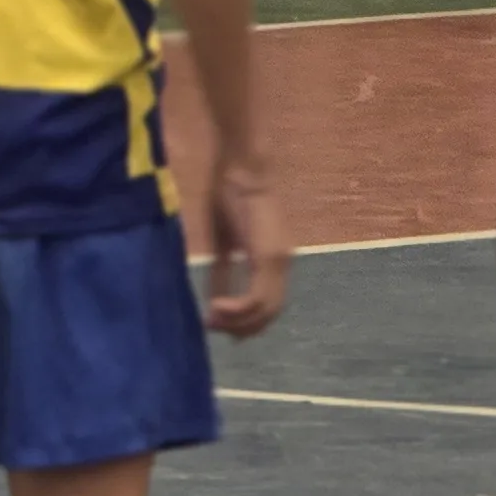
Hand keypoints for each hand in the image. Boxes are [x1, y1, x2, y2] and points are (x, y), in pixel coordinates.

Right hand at [198, 156, 291, 336]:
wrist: (242, 166)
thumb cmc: (229, 194)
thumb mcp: (223, 242)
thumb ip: (222, 273)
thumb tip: (215, 301)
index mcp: (273, 261)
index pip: (267, 305)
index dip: (246, 322)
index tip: (220, 328)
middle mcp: (282, 265)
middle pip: (269, 313)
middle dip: (242, 328)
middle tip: (215, 330)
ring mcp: (279, 261)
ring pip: (265, 309)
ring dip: (238, 321)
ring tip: (213, 321)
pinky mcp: (268, 257)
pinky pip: (258, 297)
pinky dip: (238, 309)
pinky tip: (216, 308)